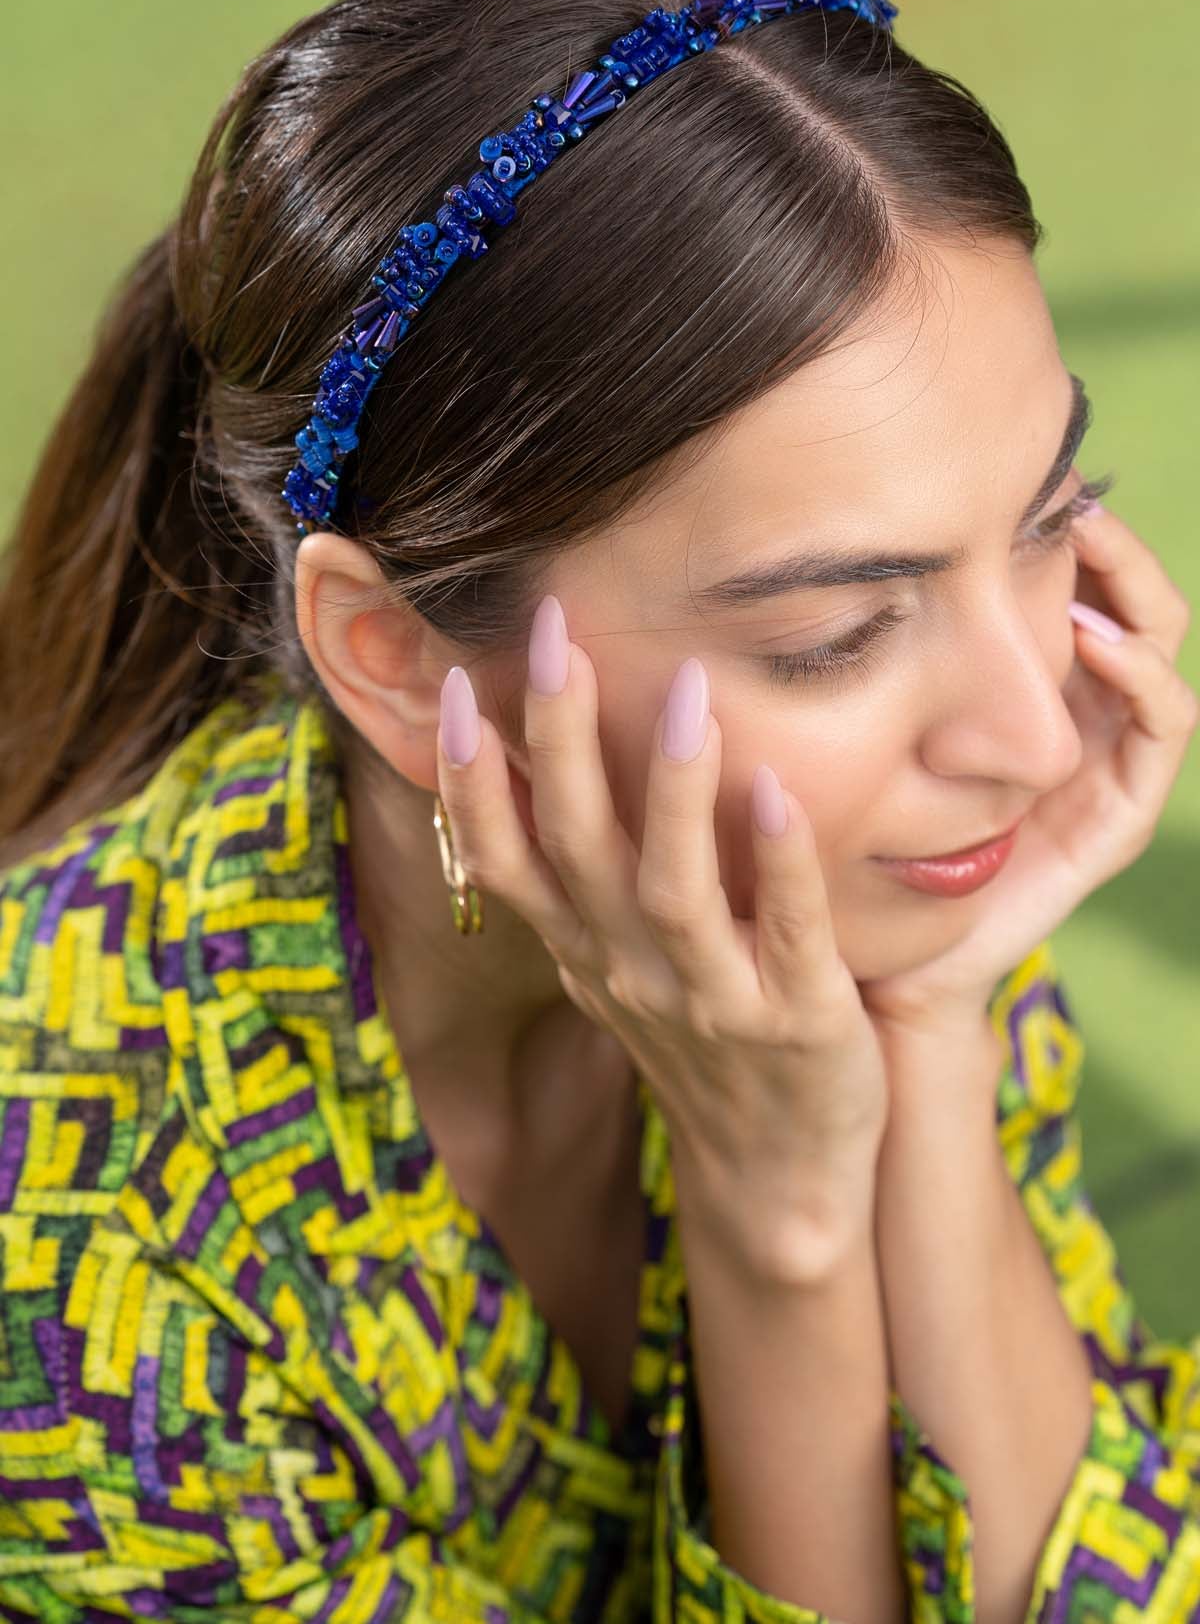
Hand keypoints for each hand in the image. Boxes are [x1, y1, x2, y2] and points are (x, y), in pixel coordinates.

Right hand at [436, 599, 887, 1279]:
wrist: (777, 1174)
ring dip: (673, 791)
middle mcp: (630, 970)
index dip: (470, 779)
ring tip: (684, 696)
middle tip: (558, 635)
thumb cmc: (698, 1041)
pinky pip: (787, 934)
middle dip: (559, 739)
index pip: (503, 859)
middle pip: (577, 848)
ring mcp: (711, 999)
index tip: (454, 685)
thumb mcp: (613, 966)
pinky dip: (782, 866)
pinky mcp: (799, 1022)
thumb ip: (575, 882)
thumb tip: (526, 763)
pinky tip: (778, 793)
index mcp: (584, 949)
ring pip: (673, 890)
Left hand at [859, 502, 1197, 1035]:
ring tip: (1085, 541)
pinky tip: (1092, 637)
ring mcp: (1102, 770)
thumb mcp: (843, 725)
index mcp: (1023, 698)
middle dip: (1110, 547)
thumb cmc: (851, 839)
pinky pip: (1160, 733)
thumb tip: (823, 544)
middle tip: (1069, 495)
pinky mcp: (1112, 819)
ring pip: (1158, 655)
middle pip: (1130, 609)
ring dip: (1132, 592)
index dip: (1066, 536)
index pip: (1076, 593)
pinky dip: (1142, 676)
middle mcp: (1074, 726)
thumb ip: (852, 658)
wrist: (876, 966)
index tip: (1026, 480)